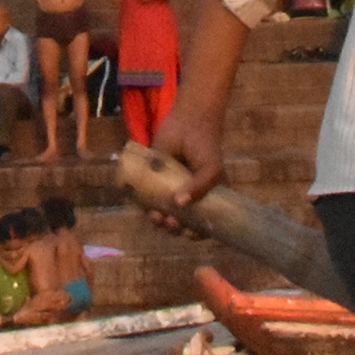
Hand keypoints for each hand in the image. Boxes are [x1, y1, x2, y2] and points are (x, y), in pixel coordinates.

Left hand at [142, 108, 224, 233]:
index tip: (188, 233)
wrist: (188, 121)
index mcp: (204, 200)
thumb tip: (180, 204)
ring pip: (161, 214)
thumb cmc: (206, 147)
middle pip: (179, 222)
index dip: (194, 233)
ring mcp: (167, 189)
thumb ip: (201, 187)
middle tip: (170, 221)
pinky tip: (144, 208)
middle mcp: (185, 198)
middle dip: (173, 228)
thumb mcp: (211, 170)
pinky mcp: (151, 180)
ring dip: (158, 221)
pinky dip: (143, 207)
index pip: (199, 224)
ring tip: (156, 216)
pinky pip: (145, 199)